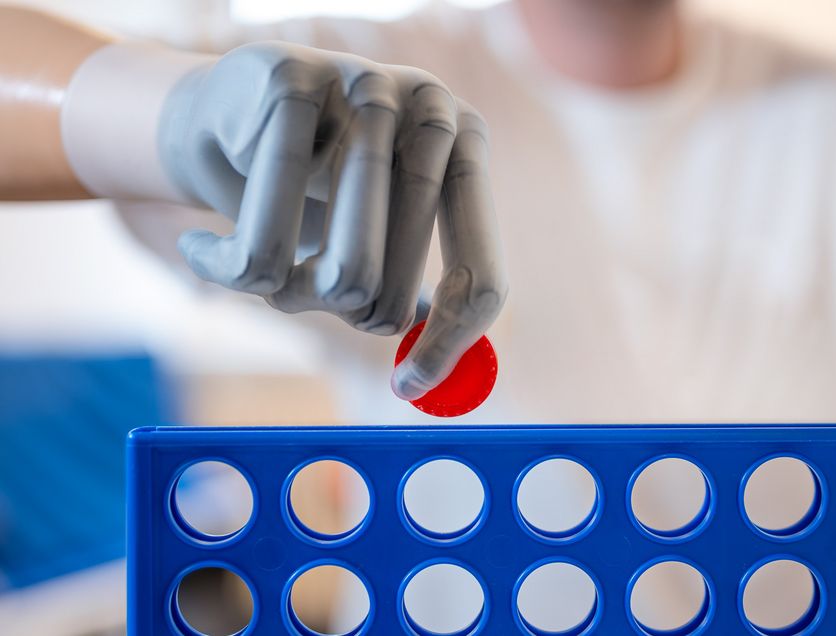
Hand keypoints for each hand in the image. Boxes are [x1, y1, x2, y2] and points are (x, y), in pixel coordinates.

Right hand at [161, 42, 506, 399]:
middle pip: (391, 288)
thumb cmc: (315, 175)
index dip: (447, 345)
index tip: (406, 389)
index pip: (481, 276)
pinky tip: (200, 249)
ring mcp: (369, 90)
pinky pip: (263, 242)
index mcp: (465, 149)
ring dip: (284, 293)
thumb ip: (404, 274)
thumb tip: (433, 376)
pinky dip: (225, 266)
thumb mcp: (373, 221)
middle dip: (338, 310)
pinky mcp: (293, 83)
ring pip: (338, 274)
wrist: (230, 101)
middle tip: (302, 290)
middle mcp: (433, 113)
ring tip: (253, 267)